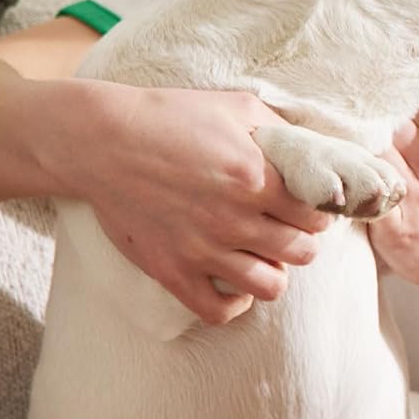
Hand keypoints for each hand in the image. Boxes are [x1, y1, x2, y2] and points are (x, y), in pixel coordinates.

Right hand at [45, 83, 331, 324]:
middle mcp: (234, 219)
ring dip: (274, 271)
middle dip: (301, 241)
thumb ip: (282, 130)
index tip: (306, 208)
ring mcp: (203, 251)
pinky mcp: (173, 272)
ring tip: (261, 255)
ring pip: (271, 287)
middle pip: (302, 254)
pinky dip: (235, 303)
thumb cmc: (169, 117)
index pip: (317, 217)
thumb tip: (317, 151)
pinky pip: (220, 312)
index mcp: (255, 178)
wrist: (102, 141)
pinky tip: (233, 282)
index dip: (317, 213)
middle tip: (285, 229)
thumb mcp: (235, 106)